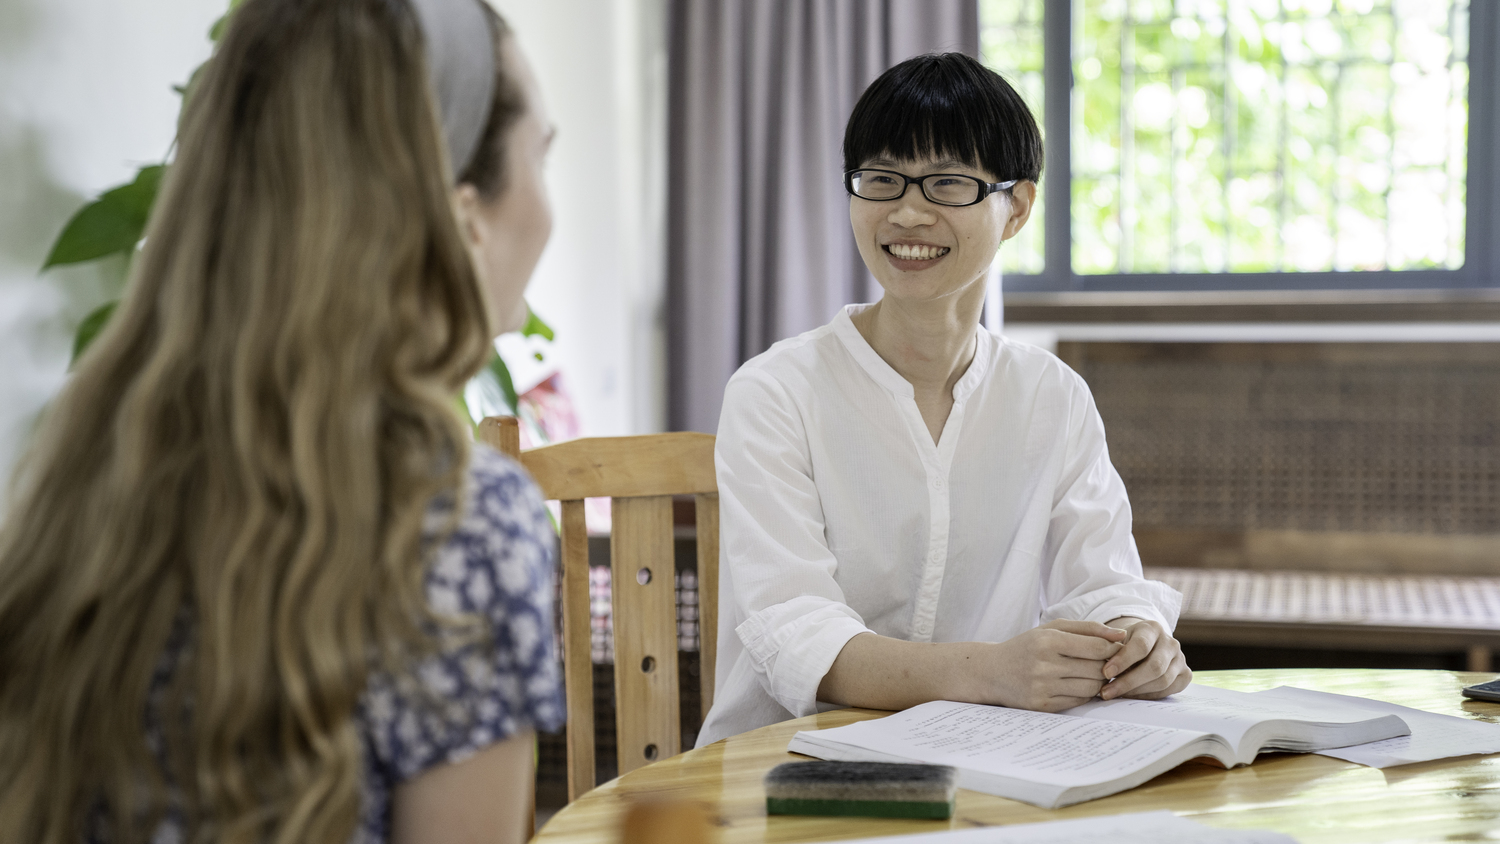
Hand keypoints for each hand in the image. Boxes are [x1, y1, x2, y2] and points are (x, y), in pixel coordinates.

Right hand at [981, 619, 1125, 711]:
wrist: (992, 671)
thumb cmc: (1027, 646)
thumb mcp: (1051, 629)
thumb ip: (1087, 628)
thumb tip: (1121, 634)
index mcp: (1048, 641)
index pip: (1097, 648)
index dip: (1113, 649)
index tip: (1115, 649)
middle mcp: (1044, 665)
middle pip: (1097, 669)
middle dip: (1107, 666)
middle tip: (1104, 663)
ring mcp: (1042, 687)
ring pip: (1091, 687)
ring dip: (1099, 681)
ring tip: (1092, 673)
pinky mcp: (1041, 706)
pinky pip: (1078, 701)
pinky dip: (1084, 693)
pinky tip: (1077, 684)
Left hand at [1099, 617, 1190, 699]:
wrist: (1144, 644)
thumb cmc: (1124, 642)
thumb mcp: (1115, 639)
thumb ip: (1110, 649)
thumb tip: (1103, 672)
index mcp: (1153, 628)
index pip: (1141, 646)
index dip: (1123, 661)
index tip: (1105, 673)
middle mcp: (1171, 642)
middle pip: (1154, 666)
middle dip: (1128, 682)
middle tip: (1107, 691)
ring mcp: (1180, 659)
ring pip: (1162, 681)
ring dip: (1136, 691)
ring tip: (1115, 694)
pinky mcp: (1185, 674)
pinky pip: (1168, 690)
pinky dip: (1148, 695)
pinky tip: (1130, 696)